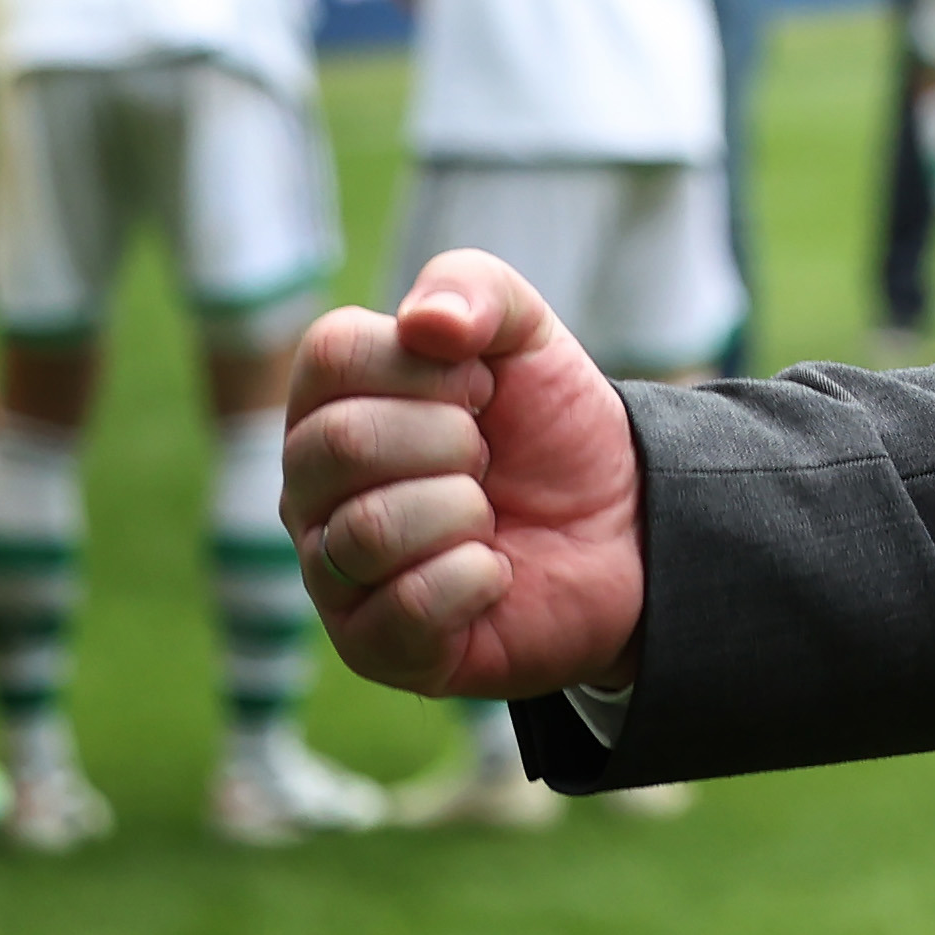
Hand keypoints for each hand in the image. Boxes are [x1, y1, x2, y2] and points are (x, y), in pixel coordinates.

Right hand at [282, 251, 648, 697]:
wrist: (625, 528)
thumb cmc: (551, 430)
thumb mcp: (528, 336)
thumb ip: (475, 289)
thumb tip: (424, 322)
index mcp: (327, 405)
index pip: (332, 355)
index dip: (432, 366)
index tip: (481, 389)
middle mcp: (309, 490)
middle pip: (343, 444)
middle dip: (453, 442)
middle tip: (488, 458)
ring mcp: (331, 572)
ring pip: (367, 530)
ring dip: (465, 512)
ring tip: (488, 517)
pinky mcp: (371, 646)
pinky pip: (406, 606)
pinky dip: (476, 579)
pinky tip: (493, 573)